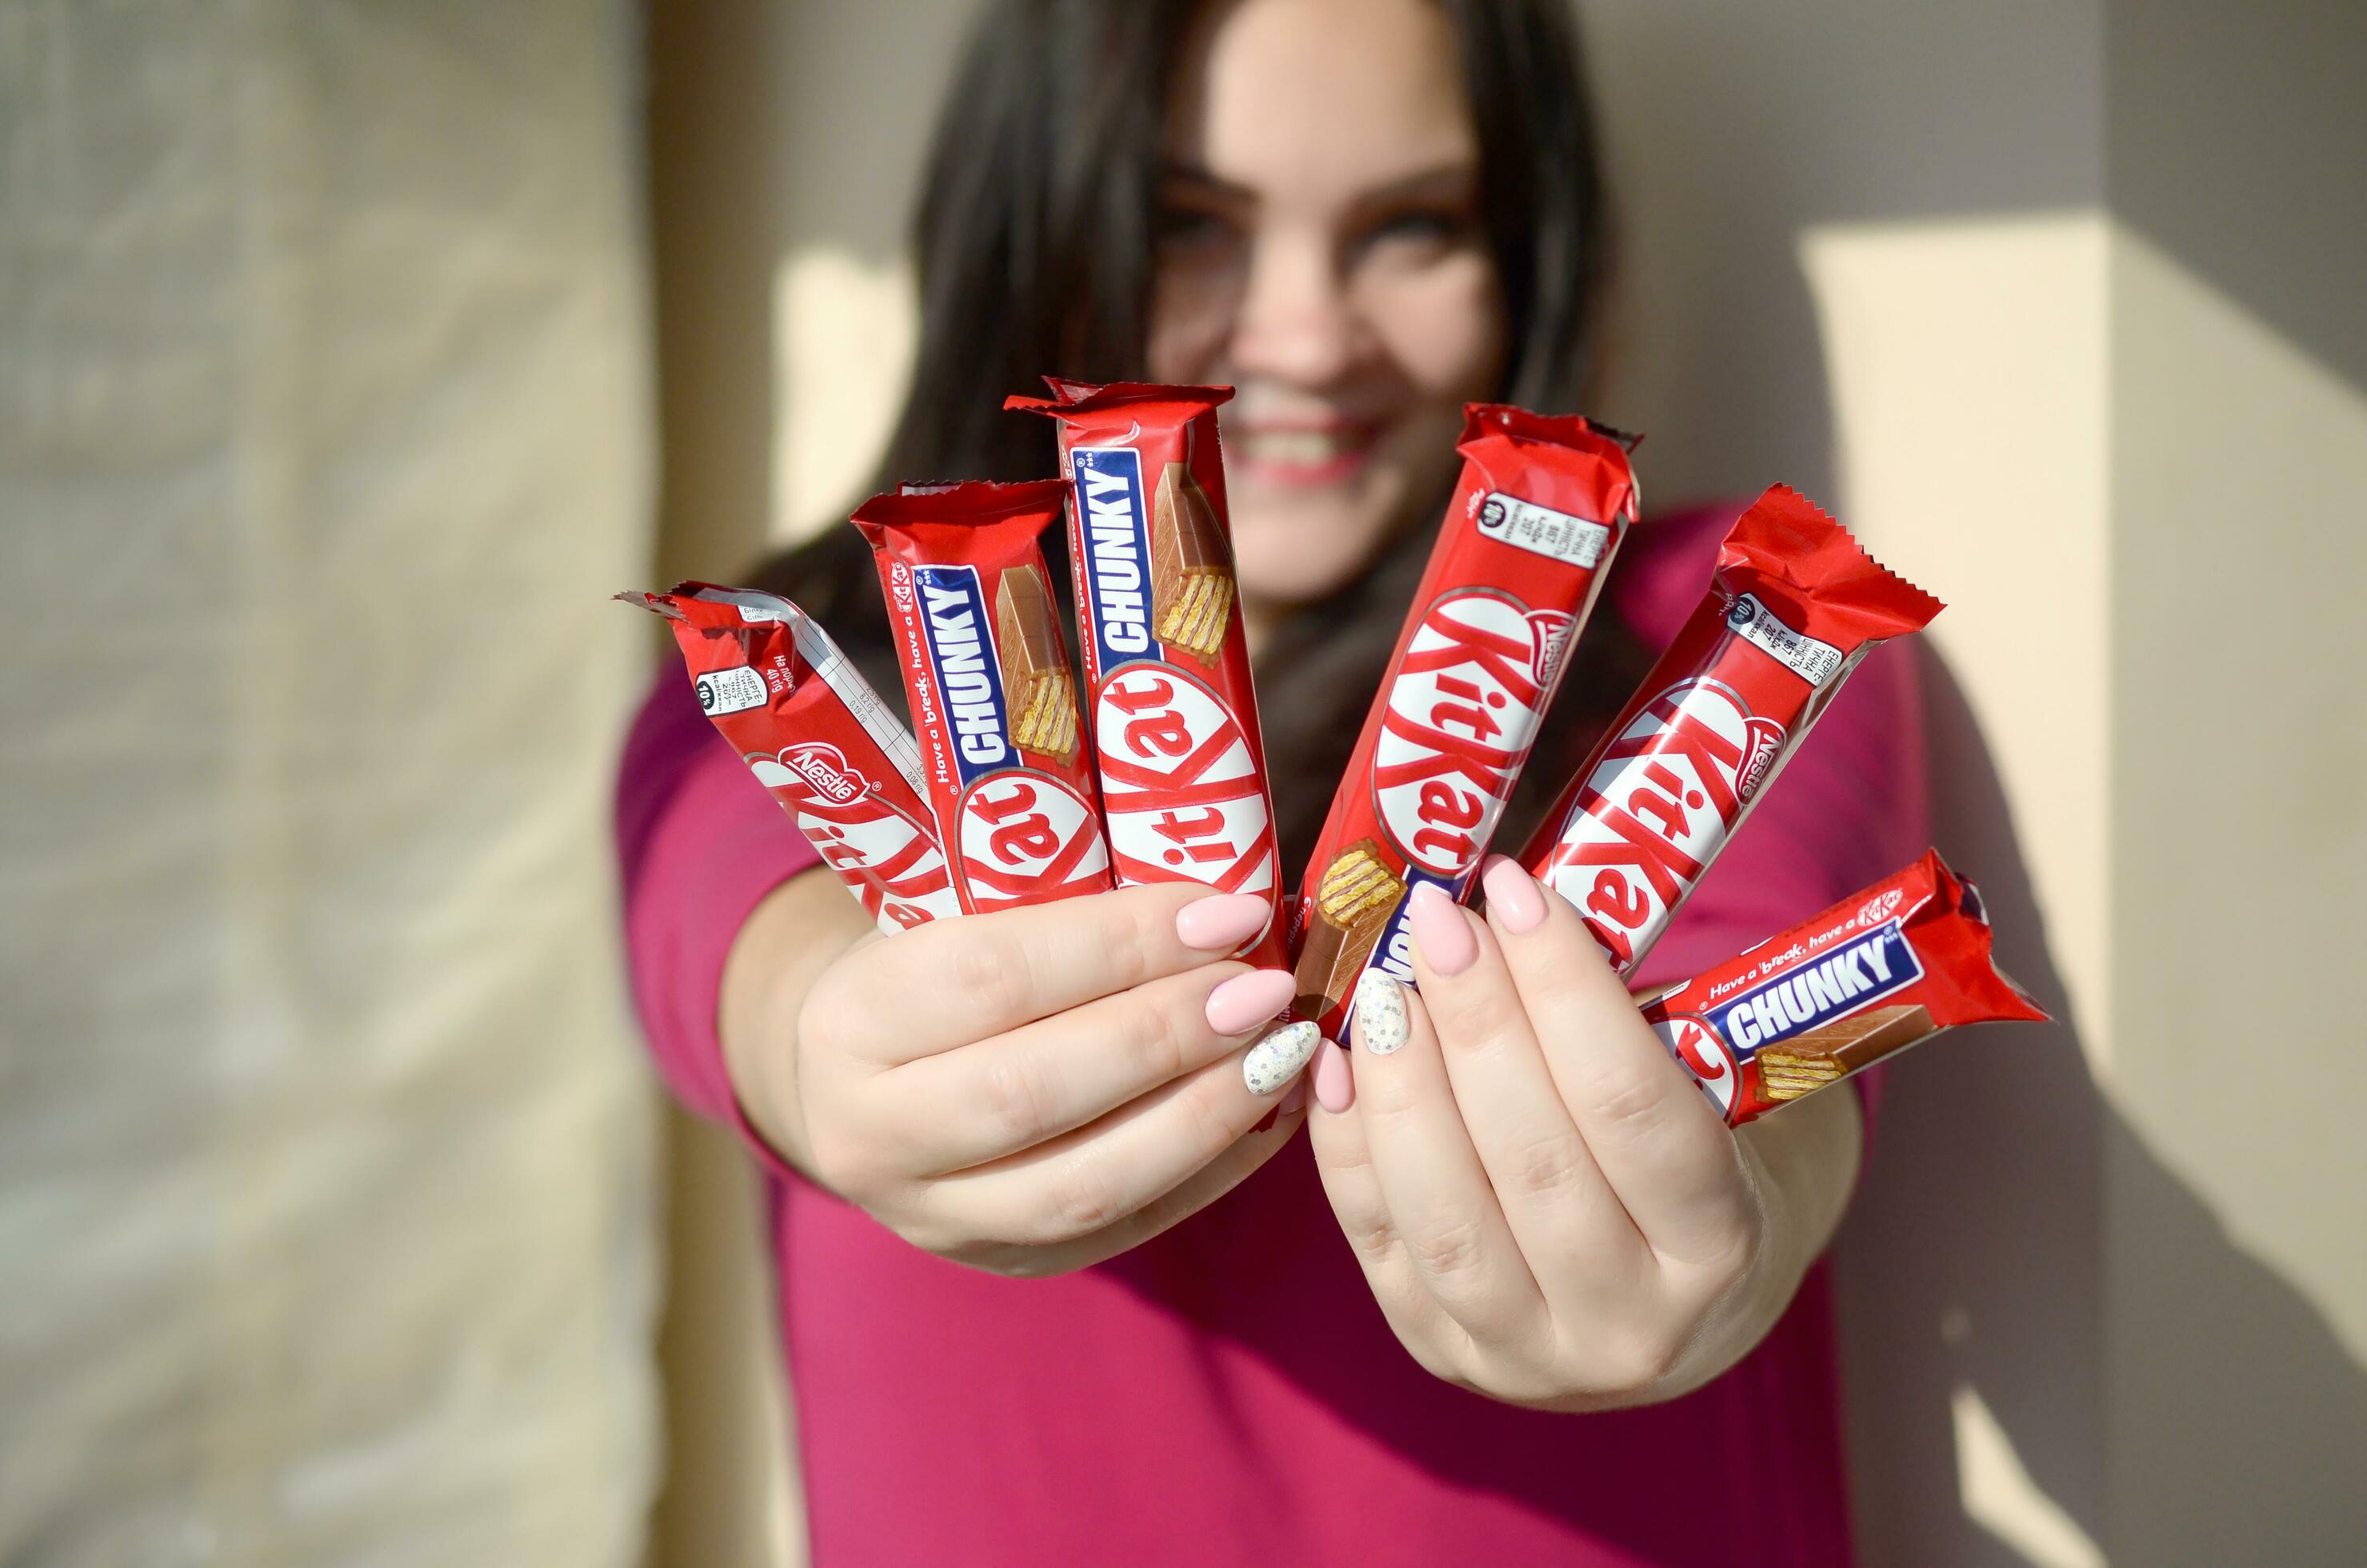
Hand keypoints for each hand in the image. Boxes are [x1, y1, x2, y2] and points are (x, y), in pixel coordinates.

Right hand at [755, 881, 1319, 1276]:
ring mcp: (933, 1216)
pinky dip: (1213, 1167)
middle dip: (1169, 1034)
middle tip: (1266, 987)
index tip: (1229, 910)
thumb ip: (1058, 903)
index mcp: (849, 1018)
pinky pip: (1125, 1227)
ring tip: (1283, 1052)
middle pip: (1036, 1091)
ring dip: (1204, 1113)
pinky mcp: (1004, 1261)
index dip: (1122, 944)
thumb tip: (1222, 899)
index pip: (994, 977)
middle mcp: (869, 1132)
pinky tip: (1272, 1109)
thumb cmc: (935, 965)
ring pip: (1084, 1184)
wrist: (866, 1078)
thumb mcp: (957, 913)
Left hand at [1306, 857, 1860, 1409]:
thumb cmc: (1683, 1156)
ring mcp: (1529, 1354)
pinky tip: (1337, 1058)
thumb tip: (1506, 903)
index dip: (1565, 989)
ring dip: (1402, 1083)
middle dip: (1475, 1018)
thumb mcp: (1698, 1092)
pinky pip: (1378, 1237)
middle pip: (1534, 1156)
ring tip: (1383, 986)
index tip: (1514, 889)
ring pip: (1446, 1210)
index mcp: (1722, 1247)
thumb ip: (1622, 1018)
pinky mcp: (1440, 1351)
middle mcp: (1632, 1322)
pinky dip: (1346, 1142)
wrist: (1668, 1299)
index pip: (1632, 1105)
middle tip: (1435, 915)